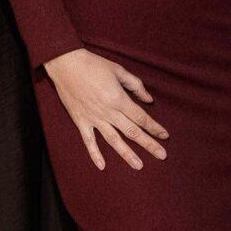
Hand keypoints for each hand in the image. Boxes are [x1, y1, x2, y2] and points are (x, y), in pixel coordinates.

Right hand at [44, 48, 167, 171]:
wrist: (66, 64)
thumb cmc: (93, 64)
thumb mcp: (118, 70)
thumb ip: (135, 85)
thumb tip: (148, 100)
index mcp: (118, 99)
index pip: (141, 117)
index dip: (154, 127)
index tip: (165, 135)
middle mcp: (108, 112)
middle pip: (132, 132)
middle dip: (148, 144)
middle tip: (162, 155)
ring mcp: (94, 118)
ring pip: (114, 140)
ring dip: (127, 154)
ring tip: (139, 166)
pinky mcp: (81, 121)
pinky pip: (89, 141)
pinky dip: (95, 154)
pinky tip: (102, 166)